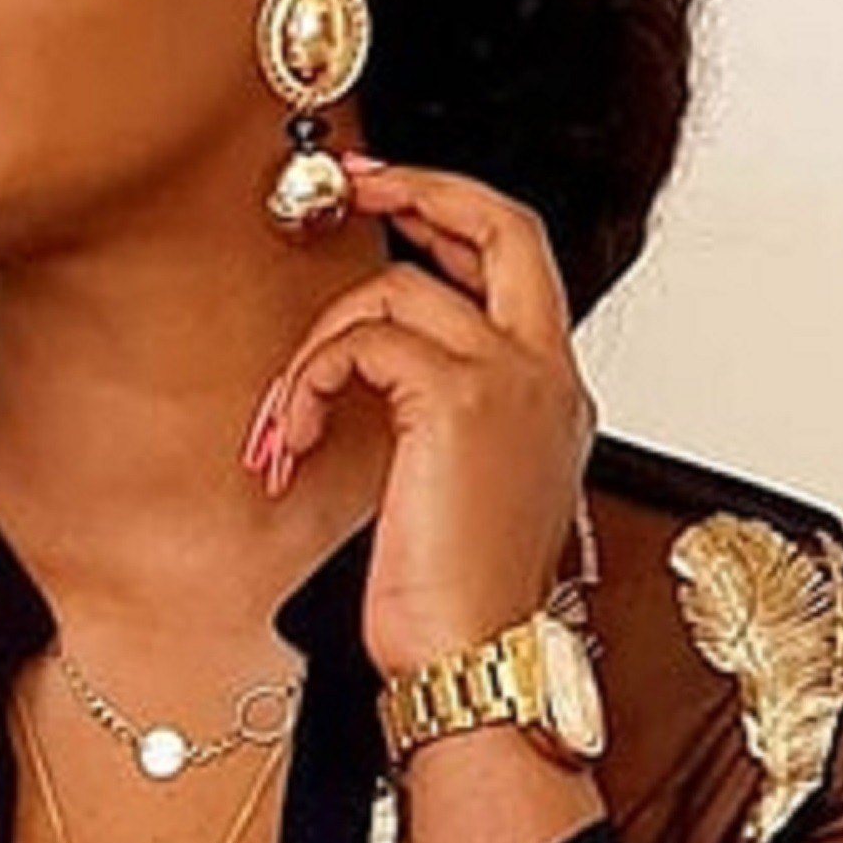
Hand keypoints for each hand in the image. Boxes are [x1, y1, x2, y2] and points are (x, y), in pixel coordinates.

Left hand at [247, 158, 595, 680]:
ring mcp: (511, 377)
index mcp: (554, 396)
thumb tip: (382, 390)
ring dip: (322, 346)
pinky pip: (367, 339)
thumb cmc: (459, 609)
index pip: (516, 264)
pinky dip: (314, 376)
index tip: (394, 199)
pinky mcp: (459, 398)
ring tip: (289, 422)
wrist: (475, 660)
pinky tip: (296, 437)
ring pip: (401, 289)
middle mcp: (546, 373)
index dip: (455, 217)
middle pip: (502, 223)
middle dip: (422, 187)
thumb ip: (444, 428)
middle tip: (355, 182)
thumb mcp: (461, 500)